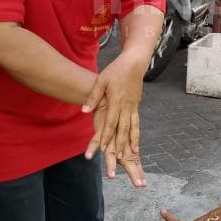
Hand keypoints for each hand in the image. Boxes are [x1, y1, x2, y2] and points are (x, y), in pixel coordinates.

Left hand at [82, 52, 146, 186]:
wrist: (134, 62)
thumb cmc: (116, 70)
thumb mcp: (101, 80)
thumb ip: (93, 96)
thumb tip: (84, 110)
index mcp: (116, 100)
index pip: (110, 121)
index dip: (107, 135)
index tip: (103, 147)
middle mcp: (126, 106)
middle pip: (122, 128)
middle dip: (119, 144)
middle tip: (117, 158)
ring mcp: (133, 107)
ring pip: (131, 128)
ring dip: (130, 143)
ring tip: (130, 155)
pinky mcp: (136, 106)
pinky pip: (136, 124)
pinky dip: (136, 136)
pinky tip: (136, 147)